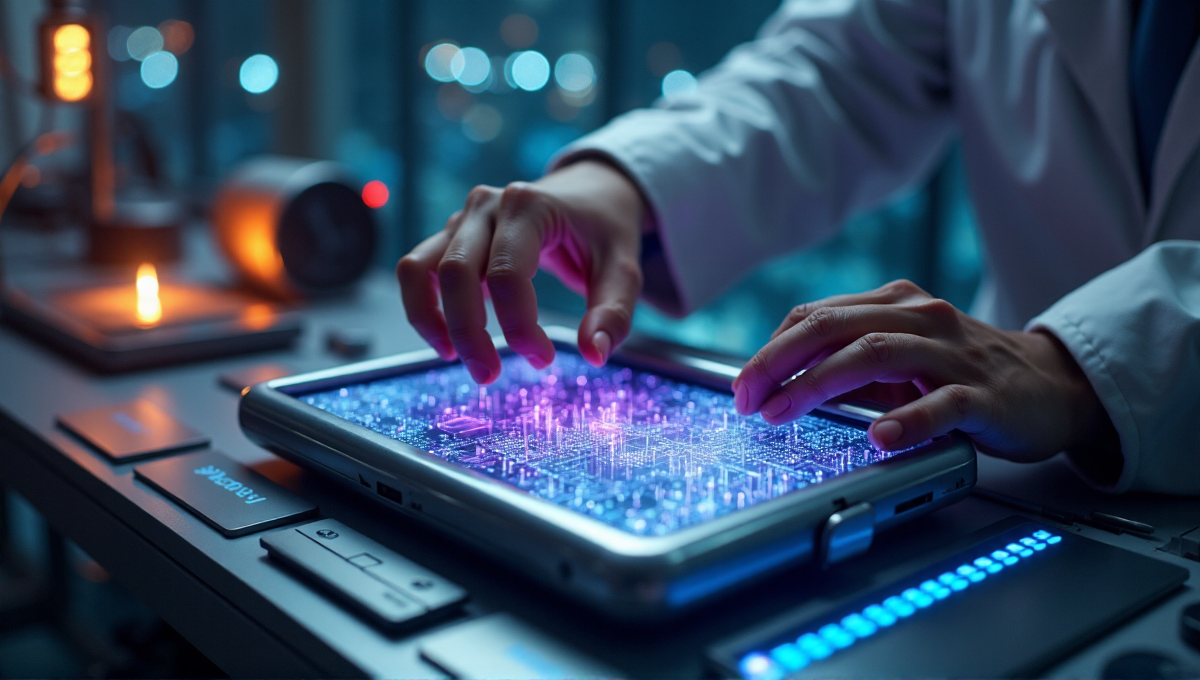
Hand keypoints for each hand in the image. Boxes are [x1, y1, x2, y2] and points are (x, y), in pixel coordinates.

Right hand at [397, 160, 648, 383]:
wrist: (589, 192)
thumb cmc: (604, 231)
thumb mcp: (625, 269)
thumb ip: (612, 313)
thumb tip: (593, 354)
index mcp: (529, 206)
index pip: (507, 274)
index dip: (519, 326)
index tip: (543, 359)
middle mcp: (486, 207)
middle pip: (455, 273)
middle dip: (468, 333)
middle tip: (490, 375)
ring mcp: (462, 219)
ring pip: (419, 269)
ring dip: (431, 321)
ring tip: (455, 359)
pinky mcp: (450, 236)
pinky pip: (417, 270)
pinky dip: (422, 307)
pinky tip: (447, 340)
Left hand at [732, 280, 1112, 460]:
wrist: (1054, 386)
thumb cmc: (966, 372)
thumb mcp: (901, 357)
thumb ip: (850, 363)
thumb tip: (782, 383)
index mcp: (895, 304)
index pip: (816, 315)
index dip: (772, 349)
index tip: (744, 385)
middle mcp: (920, 319)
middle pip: (835, 328)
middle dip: (780, 362)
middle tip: (748, 398)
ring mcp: (953, 354)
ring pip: (876, 354)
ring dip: (821, 384)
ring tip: (785, 412)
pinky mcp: (985, 394)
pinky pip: (942, 404)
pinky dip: (908, 420)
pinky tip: (880, 437)